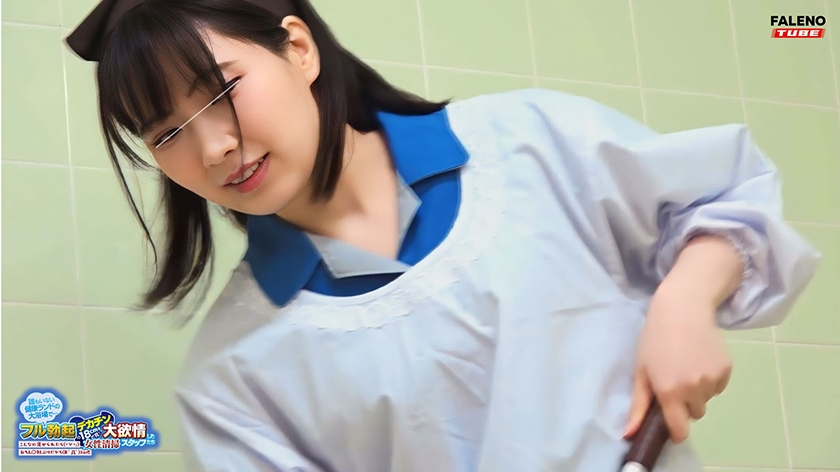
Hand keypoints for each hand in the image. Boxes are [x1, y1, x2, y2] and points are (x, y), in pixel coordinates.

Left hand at [624, 284, 732, 442]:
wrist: (682, 309)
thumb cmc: (654, 339)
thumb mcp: (641, 371)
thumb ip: (638, 406)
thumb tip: (629, 435)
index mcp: (670, 392)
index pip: (680, 430)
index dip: (675, 431)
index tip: (671, 423)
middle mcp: (693, 389)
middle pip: (694, 414)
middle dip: (685, 404)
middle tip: (674, 381)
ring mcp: (712, 379)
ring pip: (706, 400)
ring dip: (698, 391)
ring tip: (686, 366)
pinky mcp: (726, 370)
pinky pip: (718, 387)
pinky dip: (710, 380)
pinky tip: (700, 360)